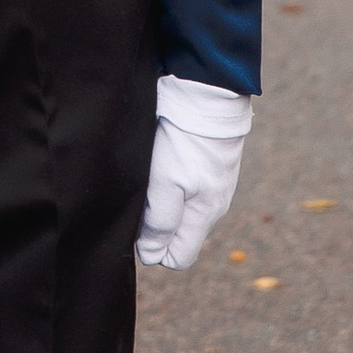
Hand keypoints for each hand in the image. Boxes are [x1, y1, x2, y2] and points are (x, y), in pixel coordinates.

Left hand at [134, 77, 252, 273]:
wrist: (207, 93)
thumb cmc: (184, 140)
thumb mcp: (167, 184)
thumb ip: (161, 223)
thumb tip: (152, 255)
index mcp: (206, 215)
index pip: (179, 258)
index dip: (154, 248)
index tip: (139, 224)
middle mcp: (214, 205)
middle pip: (178, 235)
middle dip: (155, 225)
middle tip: (141, 196)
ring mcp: (213, 184)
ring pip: (179, 210)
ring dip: (160, 201)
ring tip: (151, 174)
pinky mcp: (208, 164)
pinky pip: (185, 187)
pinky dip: (169, 180)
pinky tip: (161, 159)